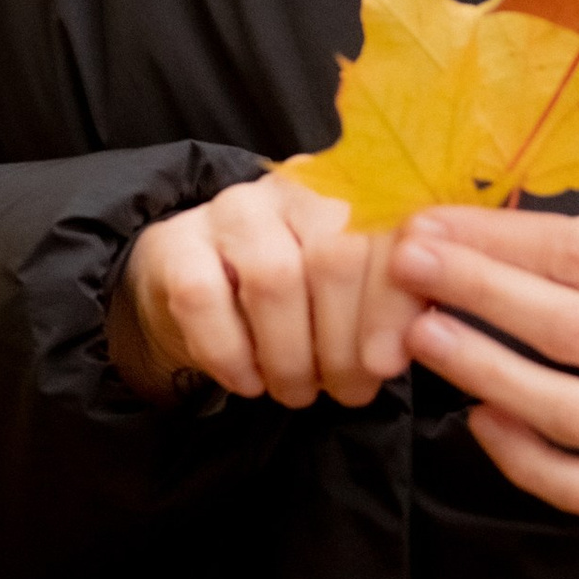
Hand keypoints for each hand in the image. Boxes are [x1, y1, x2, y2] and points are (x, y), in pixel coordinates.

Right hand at [110, 177, 413, 411]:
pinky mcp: (176, 243)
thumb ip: (391, 307)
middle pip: (333, 257)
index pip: (386, 236)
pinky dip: (231, 354)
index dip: (391, 307)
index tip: (387, 366)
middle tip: (344, 391)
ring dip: (290, 356)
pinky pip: (204, 299)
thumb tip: (402, 349)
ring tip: (298, 392)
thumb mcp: (357, 296)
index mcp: (353, 190)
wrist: (204, 286)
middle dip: (343, 343)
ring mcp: (231, 209)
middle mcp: (292, 186)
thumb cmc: (302, 297)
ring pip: (273, 279)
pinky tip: (247, 382)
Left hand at [390, 206, 578, 514]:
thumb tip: (479, 234)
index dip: (500, 243)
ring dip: (483, 371)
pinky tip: (477, 417)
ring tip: (421, 333)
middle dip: (477, 294)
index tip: (433, 226)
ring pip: (568, 413)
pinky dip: (522, 458)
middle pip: (570, 331)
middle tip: (407, 266)